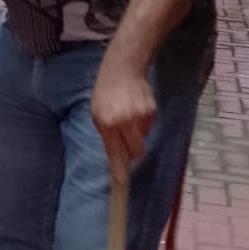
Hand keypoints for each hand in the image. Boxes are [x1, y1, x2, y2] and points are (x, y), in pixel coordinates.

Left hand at [91, 53, 155, 182]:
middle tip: (125, 144)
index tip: (120, 181)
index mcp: (108, 124)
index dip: (119, 168)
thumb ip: (105, 134)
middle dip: (131, 152)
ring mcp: (141, 117)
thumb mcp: (96, 113)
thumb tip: (115, 153)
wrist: (123, 68)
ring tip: (127, 118)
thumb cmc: (104, 92)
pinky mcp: (152, 111)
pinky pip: (148, 127)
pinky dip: (142, 124)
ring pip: (142, 139)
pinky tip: (135, 110)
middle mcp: (125, 122)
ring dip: (136, 135)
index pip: (115, 152)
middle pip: (135, 151)